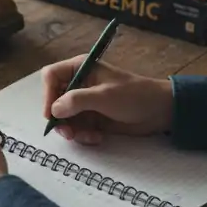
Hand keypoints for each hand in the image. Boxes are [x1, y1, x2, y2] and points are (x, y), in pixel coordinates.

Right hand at [41, 55, 174, 144]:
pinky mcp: (92, 118)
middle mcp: (78, 84)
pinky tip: (97, 137)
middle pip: (54, 100)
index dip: (47, 95)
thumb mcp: (104, 96)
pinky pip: (77, 128)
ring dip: (73, 130)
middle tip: (69, 133)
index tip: (52, 114)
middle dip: (60, 118)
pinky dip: (83, 135)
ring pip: (64, 118)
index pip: (51, 76)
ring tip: (89, 137)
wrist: (159, 111)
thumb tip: (54, 110)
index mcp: (80, 69)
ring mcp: (84, 102)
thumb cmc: (133, 95)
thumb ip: (77, 100)